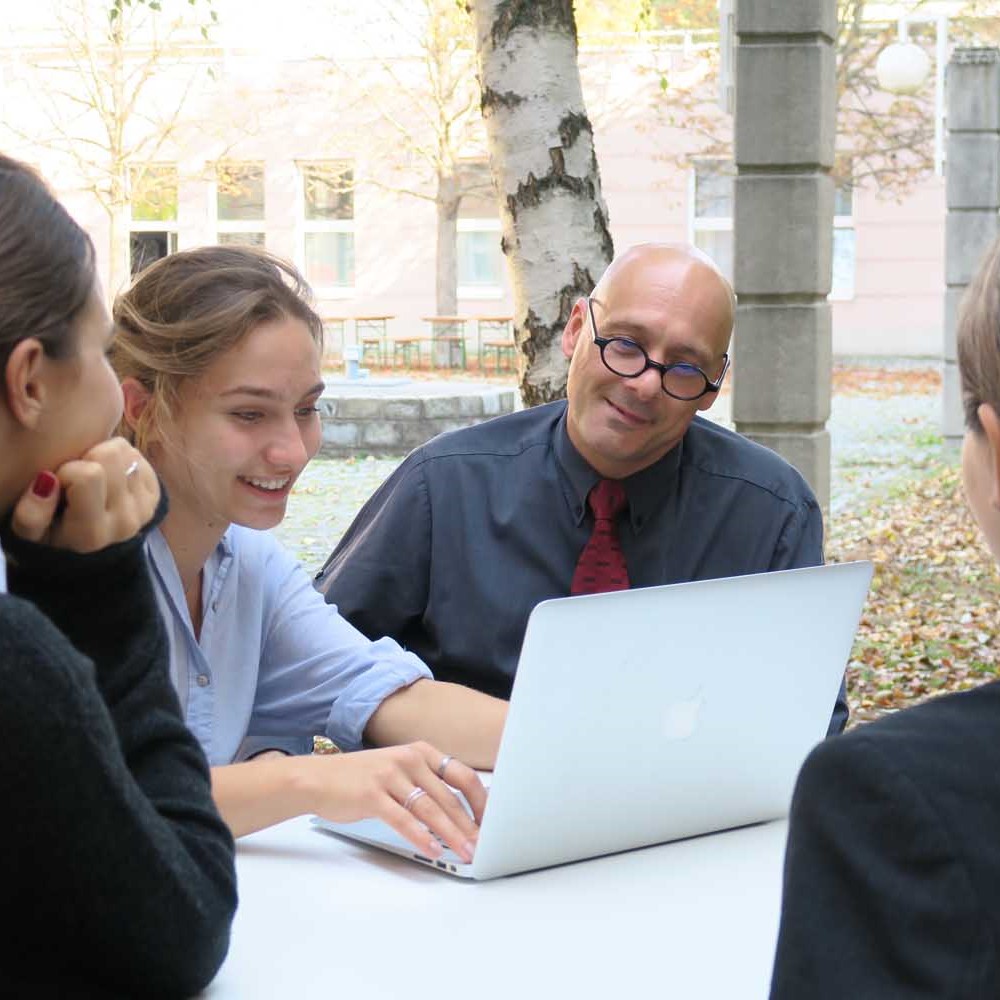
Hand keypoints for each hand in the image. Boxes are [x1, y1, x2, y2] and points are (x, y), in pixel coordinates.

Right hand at [12, 437, 159, 552]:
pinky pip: (137, 456)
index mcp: (92, 533)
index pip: (88, 475)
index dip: (67, 471)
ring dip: (104, 458)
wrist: (89, 557)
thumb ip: (30, 513)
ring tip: (92, 478)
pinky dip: (120, 460)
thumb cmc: (51, 540)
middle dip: (86, 459)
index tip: (59, 485)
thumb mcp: (29, 536)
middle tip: (75, 478)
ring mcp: (144, 509)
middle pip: (110, 455)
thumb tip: (47, 481)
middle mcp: (125, 522)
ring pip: (125, 452)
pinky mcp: (154, 497)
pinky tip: (107, 479)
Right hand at [308, 742, 486, 862]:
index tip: (491, 822)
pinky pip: (404, 820)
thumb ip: (425, 784)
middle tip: (484, 846)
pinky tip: (434, 850)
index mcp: (420, 751)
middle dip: (470, 825)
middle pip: (449, 796)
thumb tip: (459, 813)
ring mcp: (390, 775)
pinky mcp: (372, 795)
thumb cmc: (360, 779)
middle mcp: (408, 759)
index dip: (480, 800)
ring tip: (465, 852)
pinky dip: (421, 837)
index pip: (462, 775)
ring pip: (430, 809)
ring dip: (452, 834)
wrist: (318, 779)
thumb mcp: (398, 771)